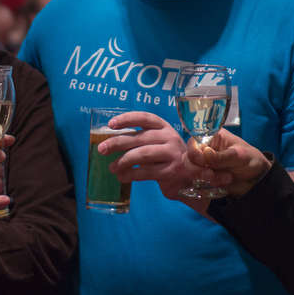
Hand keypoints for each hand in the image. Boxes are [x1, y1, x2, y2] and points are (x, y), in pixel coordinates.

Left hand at [98, 111, 228, 211]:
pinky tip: (122, 177)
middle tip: (102, 149)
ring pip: (142, 155)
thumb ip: (140, 139)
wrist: (191, 176)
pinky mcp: (171, 172)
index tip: (111, 124)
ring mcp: (172, 154)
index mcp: (164, 126)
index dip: (127, 119)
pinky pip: (145, 172)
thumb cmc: (166, 156)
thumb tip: (110, 143)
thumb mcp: (158, 142)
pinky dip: (130, 175)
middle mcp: (169, 137)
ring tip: (112, 167)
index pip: (144, 118)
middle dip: (117, 143)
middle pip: (139, 138)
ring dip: (122, 161)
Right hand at [188, 128, 271, 197]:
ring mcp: (205, 164)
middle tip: (211, 175)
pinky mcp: (206, 178)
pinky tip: (224, 184)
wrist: (257, 179)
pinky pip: (199, 183)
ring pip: (192, 172)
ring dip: (206, 178)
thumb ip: (222, 156)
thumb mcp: (239, 156)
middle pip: (189, 158)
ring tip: (226, 179)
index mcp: (212, 137)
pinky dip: (208, 186)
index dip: (194, 152)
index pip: (194, 142)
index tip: (203, 161)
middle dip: (198, 169)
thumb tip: (205, 153)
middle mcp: (205, 150)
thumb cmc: (250, 160)